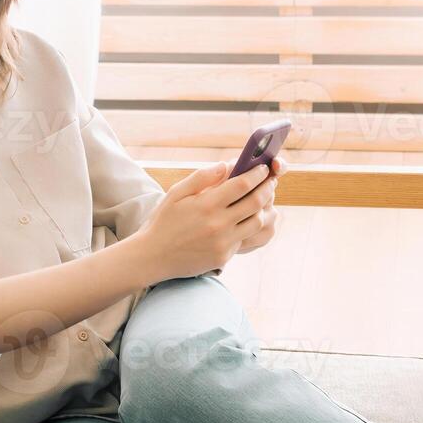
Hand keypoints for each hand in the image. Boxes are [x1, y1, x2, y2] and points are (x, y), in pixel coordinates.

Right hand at [133, 154, 285, 281]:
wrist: (152, 257)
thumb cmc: (163, 221)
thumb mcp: (176, 193)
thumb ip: (202, 177)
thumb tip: (225, 166)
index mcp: (206, 205)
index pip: (242, 184)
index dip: (257, 174)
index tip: (263, 168)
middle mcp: (218, 224)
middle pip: (255, 203)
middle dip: (266, 189)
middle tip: (270, 182)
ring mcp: (222, 243)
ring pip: (256, 223)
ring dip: (263, 209)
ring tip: (261, 200)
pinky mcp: (223, 257)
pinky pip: (244, 239)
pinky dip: (247, 227)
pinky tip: (245, 219)